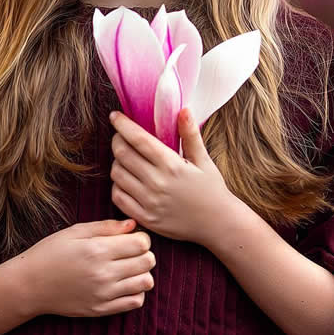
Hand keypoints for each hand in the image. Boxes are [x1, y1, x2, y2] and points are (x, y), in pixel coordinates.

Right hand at [27, 219, 156, 317]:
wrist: (31, 285)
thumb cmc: (52, 252)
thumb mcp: (76, 231)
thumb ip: (107, 227)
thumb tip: (133, 225)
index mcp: (97, 250)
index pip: (141, 244)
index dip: (142, 238)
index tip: (132, 237)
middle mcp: (103, 274)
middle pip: (147, 262)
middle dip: (145, 253)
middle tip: (131, 251)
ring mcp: (104, 295)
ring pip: (146, 283)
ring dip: (142, 273)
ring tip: (128, 268)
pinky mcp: (101, 310)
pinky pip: (135, 302)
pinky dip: (136, 291)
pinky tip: (123, 283)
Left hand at [108, 108, 230, 243]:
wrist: (218, 225)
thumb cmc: (211, 189)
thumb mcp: (204, 160)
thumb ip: (190, 134)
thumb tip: (183, 109)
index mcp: (171, 165)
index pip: (138, 139)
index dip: (123, 125)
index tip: (115, 116)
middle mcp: (158, 183)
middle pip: (122, 154)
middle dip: (117, 140)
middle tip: (120, 137)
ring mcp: (150, 202)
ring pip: (117, 174)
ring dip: (117, 162)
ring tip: (126, 159)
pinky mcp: (145, 218)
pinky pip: (118, 197)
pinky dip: (117, 185)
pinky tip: (126, 180)